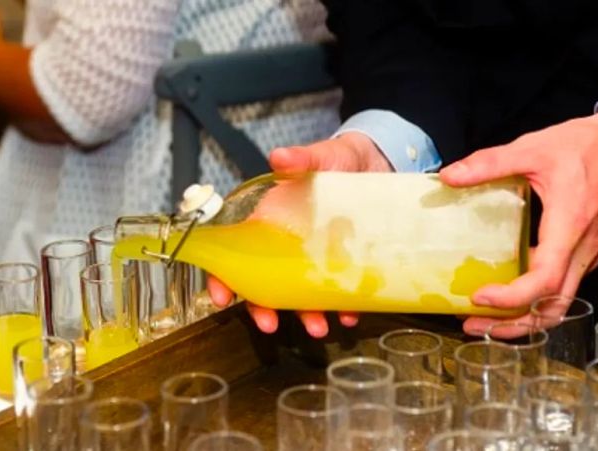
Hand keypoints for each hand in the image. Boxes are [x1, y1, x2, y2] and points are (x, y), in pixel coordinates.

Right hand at [208, 131, 390, 336]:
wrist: (376, 162)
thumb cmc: (337, 159)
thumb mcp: (319, 157)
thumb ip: (301, 159)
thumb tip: (279, 157)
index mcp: (272, 222)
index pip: (237, 252)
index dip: (224, 276)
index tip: (221, 298)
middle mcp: (289, 245)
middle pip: (265, 283)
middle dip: (264, 308)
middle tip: (269, 326)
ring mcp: (316, 258)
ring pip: (301, 295)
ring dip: (306, 315)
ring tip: (318, 327)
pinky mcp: (345, 264)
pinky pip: (340, 293)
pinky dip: (344, 308)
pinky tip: (350, 316)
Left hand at [440, 105, 597, 335]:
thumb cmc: (587, 146)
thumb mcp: (532, 149)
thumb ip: (489, 163)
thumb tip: (449, 176)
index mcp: (569, 228)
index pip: (544, 281)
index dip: (511, 297)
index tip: (479, 298)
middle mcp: (581, 250)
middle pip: (553, 307)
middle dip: (513, 325)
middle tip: (474, 325)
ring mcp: (585, 253)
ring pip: (559, 303)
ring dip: (524, 318)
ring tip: (486, 319)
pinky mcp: (583, 250)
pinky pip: (561, 287)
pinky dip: (534, 300)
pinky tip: (507, 291)